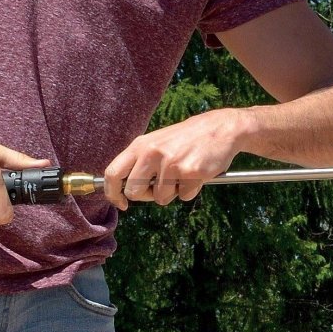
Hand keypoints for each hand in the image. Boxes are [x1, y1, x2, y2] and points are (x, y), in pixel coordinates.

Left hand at [104, 109, 246, 208]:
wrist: (220, 128)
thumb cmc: (184, 140)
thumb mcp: (155, 143)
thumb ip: (138, 163)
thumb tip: (123, 191)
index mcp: (139, 146)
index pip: (112, 173)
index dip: (112, 193)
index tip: (120, 203)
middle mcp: (151, 153)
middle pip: (133, 192)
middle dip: (145, 196)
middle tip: (160, 186)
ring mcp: (170, 163)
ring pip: (160, 198)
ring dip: (172, 192)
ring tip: (182, 174)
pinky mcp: (190, 172)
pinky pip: (183, 196)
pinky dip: (190, 191)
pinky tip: (196, 174)